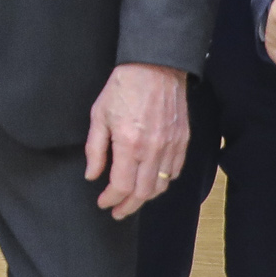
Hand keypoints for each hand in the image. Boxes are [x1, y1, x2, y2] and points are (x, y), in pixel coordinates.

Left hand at [84, 62, 191, 217]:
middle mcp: (153, 149)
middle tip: (117, 210)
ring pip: (161, 185)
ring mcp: (171, 146)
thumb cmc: (124, 87)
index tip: (103, 202)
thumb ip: (95, 149)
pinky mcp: (182, 140)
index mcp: (129, 143)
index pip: (122, 186)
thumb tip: (93, 175)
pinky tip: (152, 181)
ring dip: (146, 197)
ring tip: (133, 199)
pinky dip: (163, 182)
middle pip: (143, 193)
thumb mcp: (99, 115)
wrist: (156, 66)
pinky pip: (175, 171)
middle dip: (128, 206)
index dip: (111, 199)